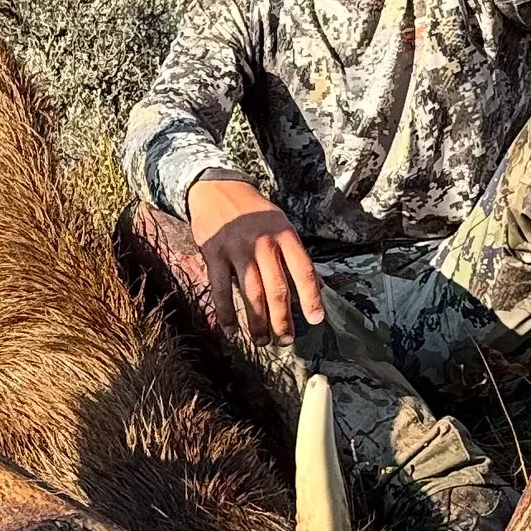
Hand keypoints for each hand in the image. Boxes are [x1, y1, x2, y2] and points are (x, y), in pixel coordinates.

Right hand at [185, 174, 326, 344]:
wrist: (217, 188)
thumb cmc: (254, 212)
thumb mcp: (281, 224)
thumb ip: (294, 255)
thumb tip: (317, 287)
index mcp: (285, 235)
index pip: (303, 270)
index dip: (311, 297)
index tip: (315, 320)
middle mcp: (263, 242)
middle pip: (276, 288)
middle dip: (282, 319)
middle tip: (286, 341)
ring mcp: (237, 248)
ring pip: (250, 293)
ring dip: (257, 323)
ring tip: (262, 342)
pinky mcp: (213, 253)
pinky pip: (220, 289)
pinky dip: (226, 313)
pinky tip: (232, 331)